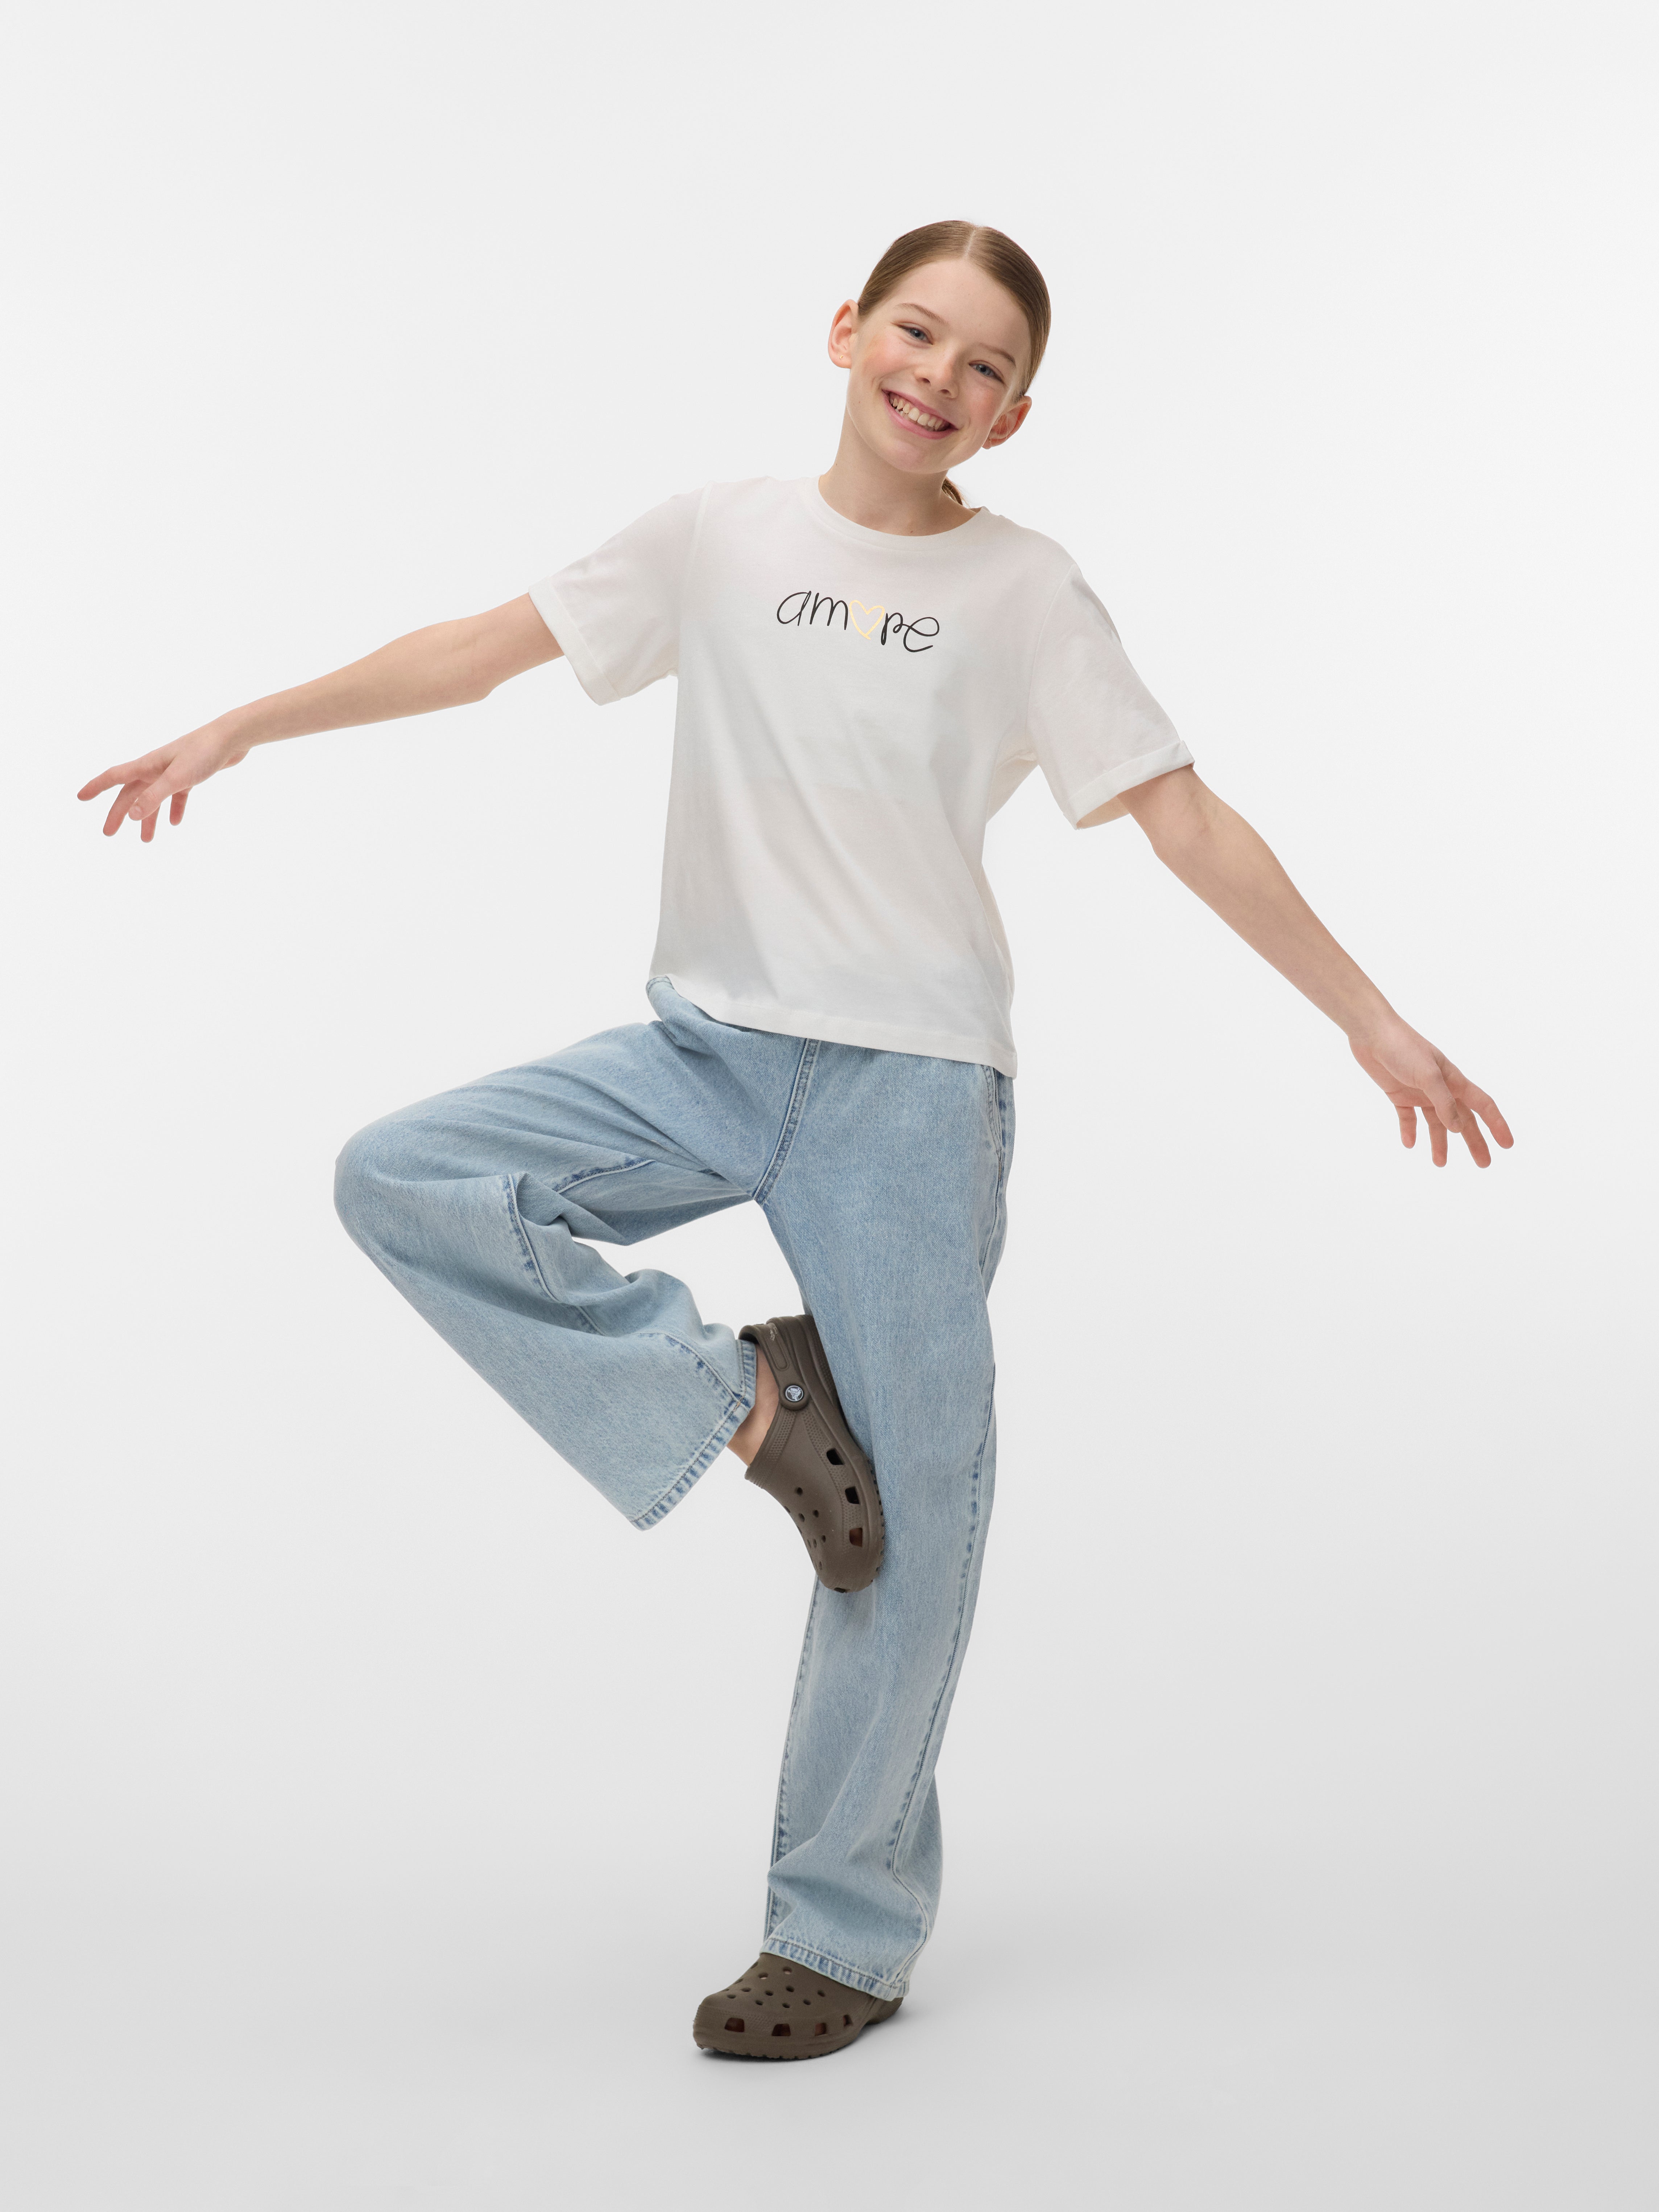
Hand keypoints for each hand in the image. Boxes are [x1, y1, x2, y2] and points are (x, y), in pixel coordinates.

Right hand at [77, 718, 248, 841]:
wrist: (231, 738)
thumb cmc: (202, 754)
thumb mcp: (176, 779)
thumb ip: (153, 797)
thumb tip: (131, 814)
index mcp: (147, 765)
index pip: (114, 777)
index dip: (95, 787)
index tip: (80, 797)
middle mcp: (155, 767)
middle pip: (131, 793)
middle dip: (119, 813)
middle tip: (109, 833)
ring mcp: (172, 771)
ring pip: (153, 797)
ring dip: (148, 817)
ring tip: (146, 840)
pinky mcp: (190, 774)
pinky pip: (177, 795)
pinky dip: (174, 808)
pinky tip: (176, 822)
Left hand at [1350, 1019, 1513, 1167]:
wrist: (1372, 1034)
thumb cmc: (1404, 1048)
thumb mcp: (1428, 1075)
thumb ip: (1444, 1102)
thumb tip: (1457, 1128)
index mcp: (1454, 1080)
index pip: (1483, 1105)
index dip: (1497, 1125)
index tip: (1508, 1145)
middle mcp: (1441, 1088)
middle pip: (1463, 1120)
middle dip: (1474, 1141)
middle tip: (1484, 1164)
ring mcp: (1420, 1092)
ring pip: (1435, 1123)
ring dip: (1440, 1142)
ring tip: (1440, 1163)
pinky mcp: (1399, 1094)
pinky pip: (1408, 1118)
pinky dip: (1409, 1131)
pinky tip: (1409, 1144)